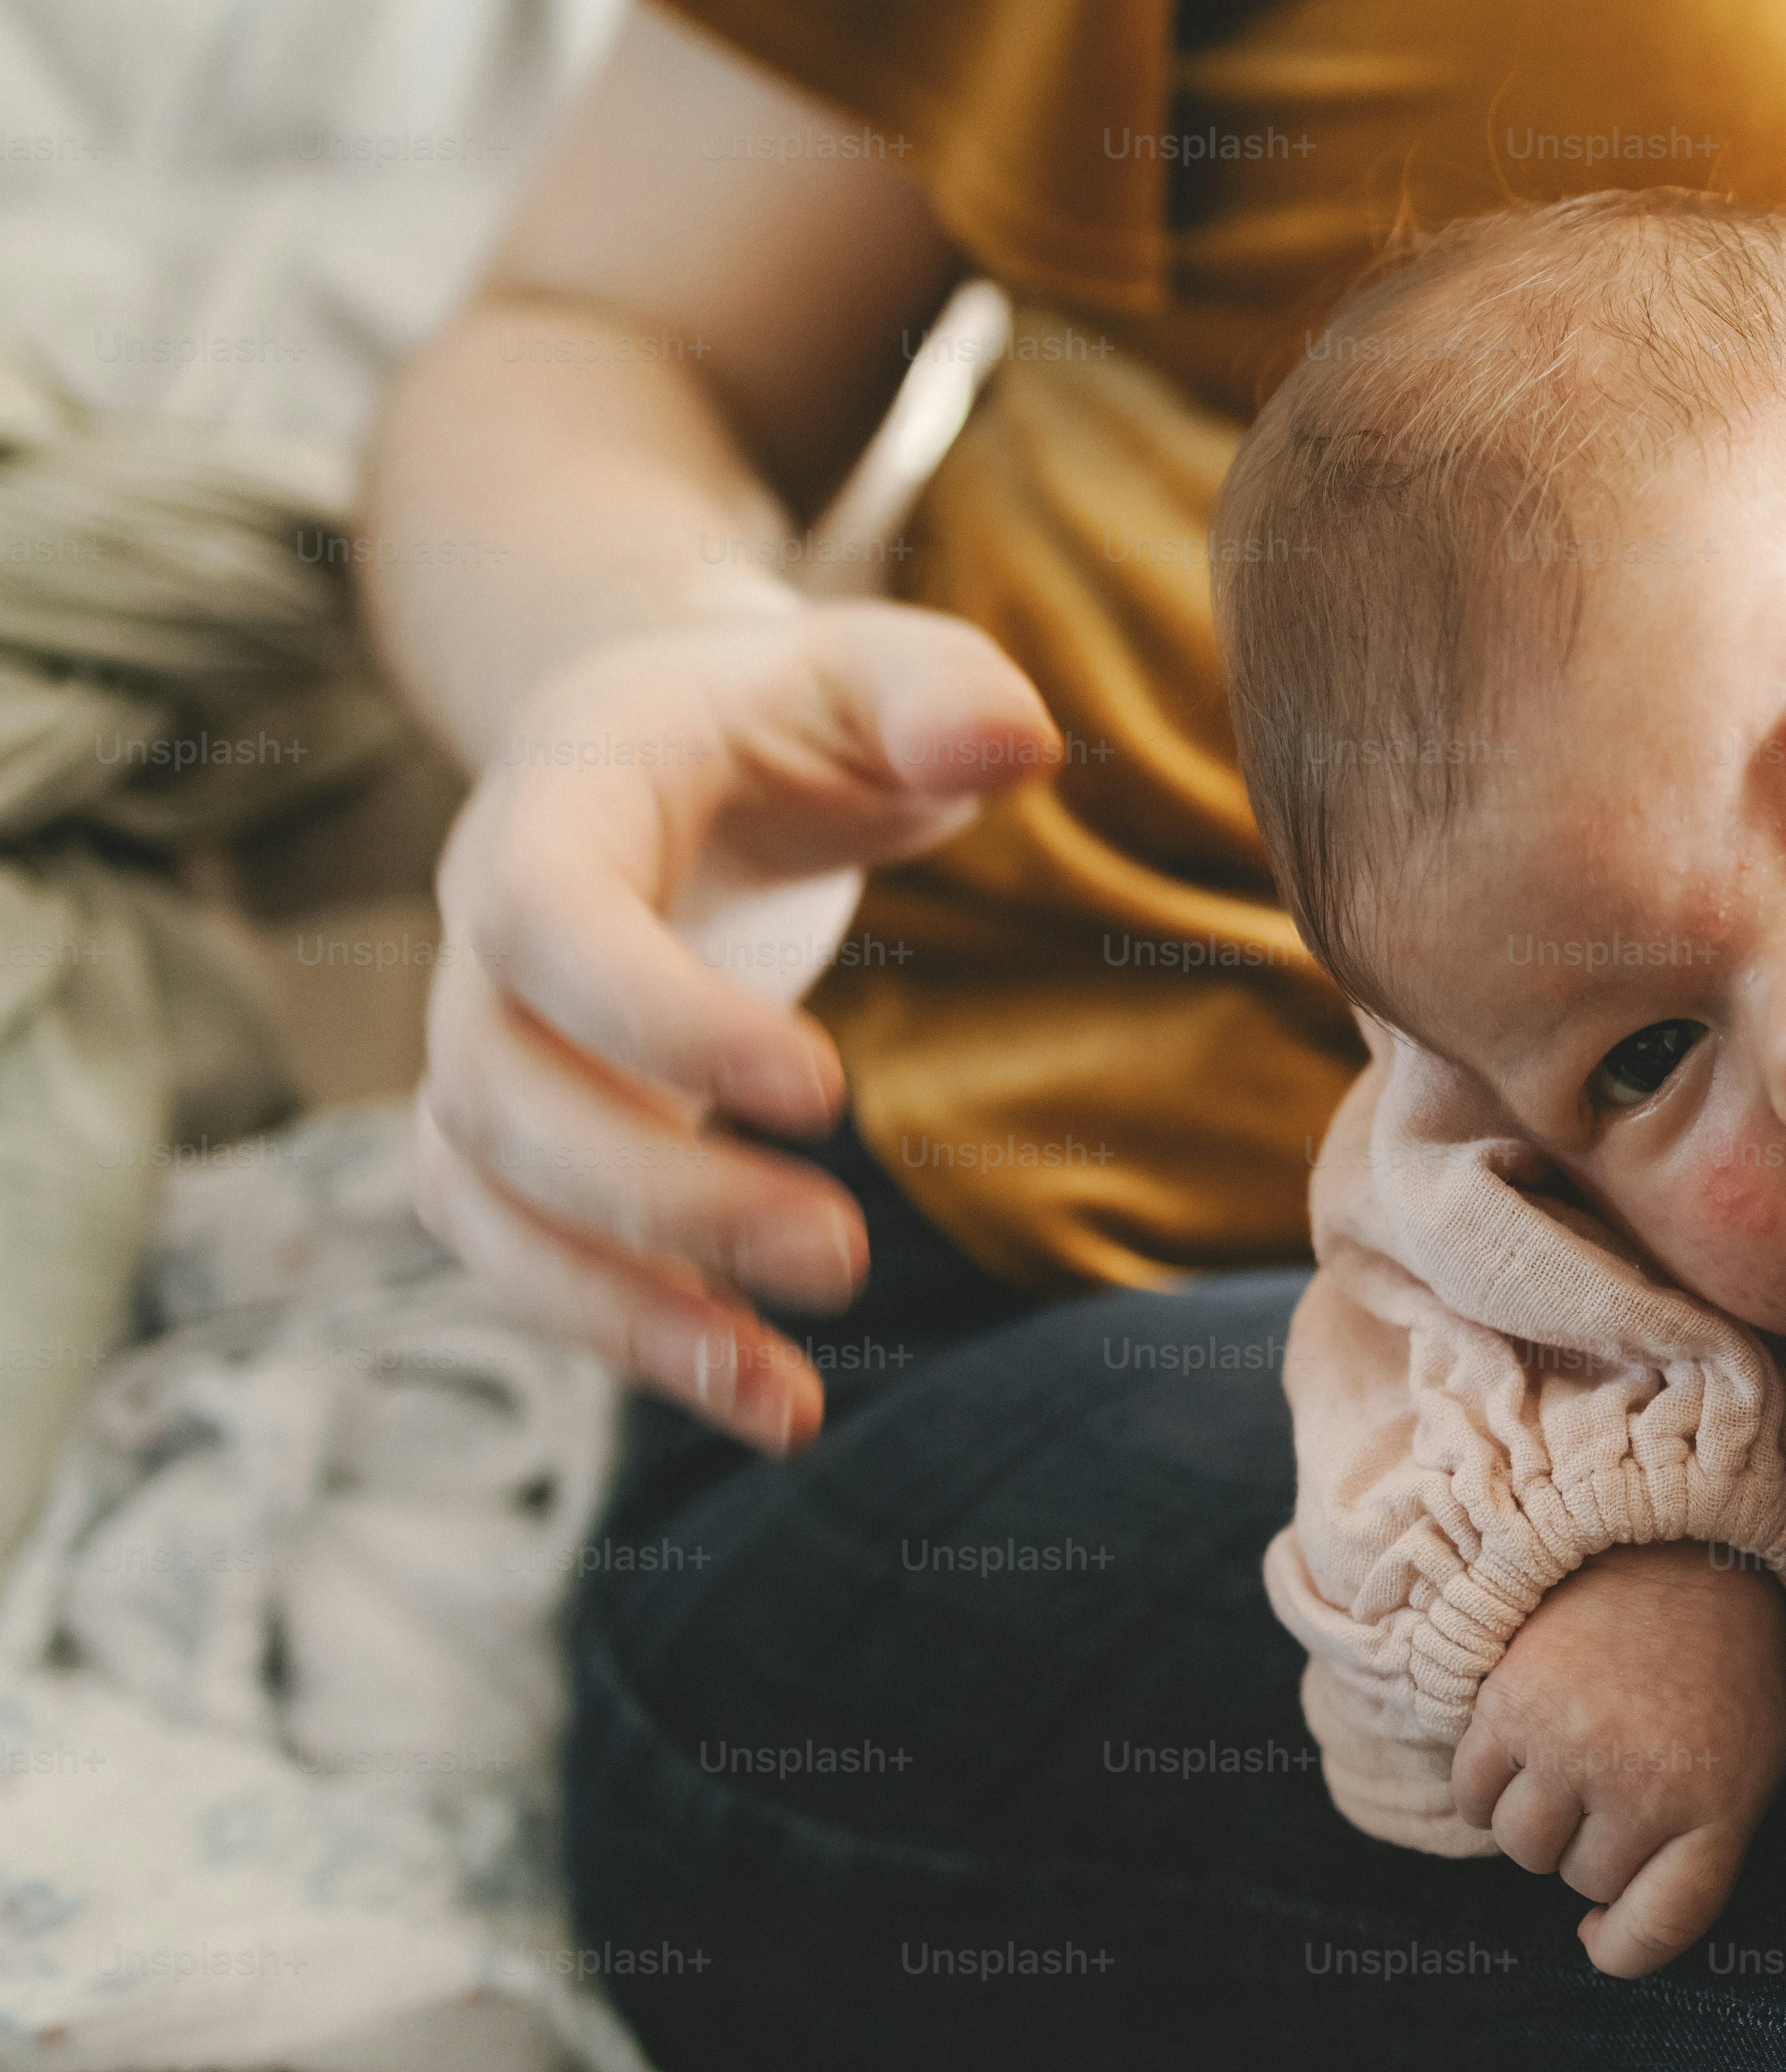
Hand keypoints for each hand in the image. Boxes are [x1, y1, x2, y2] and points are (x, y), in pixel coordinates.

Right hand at [410, 602, 1054, 1451]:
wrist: (676, 745)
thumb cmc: (787, 709)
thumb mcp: (871, 665)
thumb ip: (941, 690)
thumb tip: (1018, 742)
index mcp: (555, 802)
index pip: (546, 918)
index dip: (656, 1017)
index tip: (821, 1093)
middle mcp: (480, 934)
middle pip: (505, 1093)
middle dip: (661, 1194)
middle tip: (841, 1253)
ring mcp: (486, 1044)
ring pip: (488, 1201)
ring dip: (625, 1307)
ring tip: (783, 1394)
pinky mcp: (526, 1139)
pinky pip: (529, 1256)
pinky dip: (631, 1337)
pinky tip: (770, 1406)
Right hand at [1455, 1544, 1785, 1977]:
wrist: (1675, 1548)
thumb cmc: (1718, 1668)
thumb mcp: (1752, 1761)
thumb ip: (1698, 1850)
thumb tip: (1601, 1930)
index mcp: (1718, 1805)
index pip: (1661, 1927)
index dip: (1624, 1947)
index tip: (1602, 1934)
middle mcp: (1643, 1784)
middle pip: (1583, 1882)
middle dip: (1593, 1843)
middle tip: (1616, 1773)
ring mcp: (1570, 1745)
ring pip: (1521, 1847)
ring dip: (1539, 1816)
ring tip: (1572, 1752)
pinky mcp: (1509, 1706)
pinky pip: (1472, 1799)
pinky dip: (1488, 1786)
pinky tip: (1523, 1741)